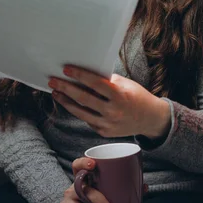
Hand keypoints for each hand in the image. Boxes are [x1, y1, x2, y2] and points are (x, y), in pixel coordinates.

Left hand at [48, 66, 170, 139]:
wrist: (149, 119)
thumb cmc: (136, 96)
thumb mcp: (125, 84)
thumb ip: (107, 80)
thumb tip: (86, 73)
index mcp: (119, 95)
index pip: (94, 83)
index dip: (79, 75)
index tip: (66, 69)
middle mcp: (112, 111)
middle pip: (83, 99)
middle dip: (66, 88)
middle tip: (53, 81)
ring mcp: (107, 124)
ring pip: (81, 112)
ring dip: (66, 102)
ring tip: (56, 93)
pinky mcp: (104, 132)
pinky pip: (87, 120)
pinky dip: (78, 111)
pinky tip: (70, 103)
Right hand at [51, 157, 116, 202]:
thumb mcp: (97, 196)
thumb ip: (110, 190)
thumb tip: (137, 188)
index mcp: (82, 178)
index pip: (78, 165)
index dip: (84, 162)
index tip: (93, 164)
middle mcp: (74, 185)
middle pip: (85, 186)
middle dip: (101, 199)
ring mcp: (69, 197)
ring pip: (85, 200)